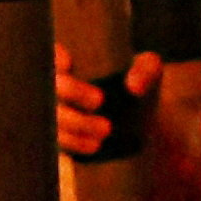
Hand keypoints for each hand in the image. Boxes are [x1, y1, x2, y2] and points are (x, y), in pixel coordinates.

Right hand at [58, 47, 166, 163]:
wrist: (142, 118)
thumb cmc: (140, 82)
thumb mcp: (149, 69)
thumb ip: (146, 70)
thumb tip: (133, 86)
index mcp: (74, 61)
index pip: (52, 55)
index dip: (52, 58)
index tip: (69, 63)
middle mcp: (60, 86)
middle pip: (52, 87)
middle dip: (72, 92)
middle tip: (99, 100)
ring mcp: (59, 113)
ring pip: (54, 118)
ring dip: (76, 125)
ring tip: (106, 130)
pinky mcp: (63, 136)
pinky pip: (60, 142)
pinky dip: (75, 144)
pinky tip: (94, 145)